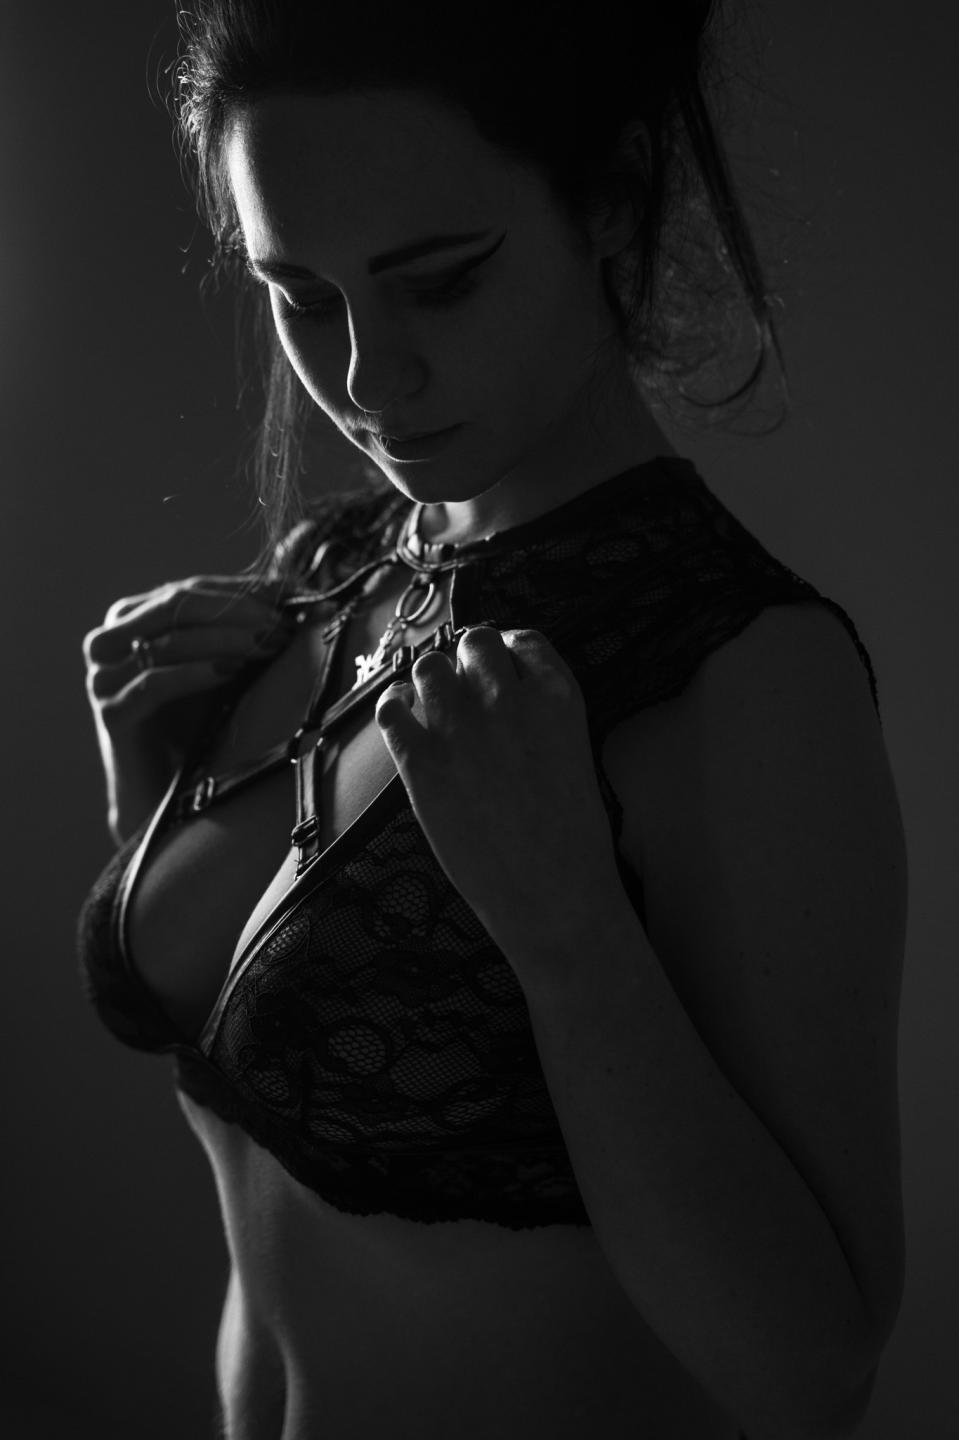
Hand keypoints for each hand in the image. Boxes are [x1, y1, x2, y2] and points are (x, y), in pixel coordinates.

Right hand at [82, 574, 294, 842]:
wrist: (168, 793)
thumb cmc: (198, 723)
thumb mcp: (225, 664)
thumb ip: (248, 626)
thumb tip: (306, 593)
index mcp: (131, 617)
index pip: (191, 589)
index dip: (243, 592)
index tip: (294, 600)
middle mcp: (108, 640)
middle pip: (178, 606)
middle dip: (237, 613)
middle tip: (282, 626)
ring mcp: (104, 676)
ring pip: (169, 640)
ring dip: (226, 640)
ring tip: (269, 646)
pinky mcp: (111, 711)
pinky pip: (155, 683)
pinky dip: (197, 673)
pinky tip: (231, 672)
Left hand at [374, 625, 622, 976]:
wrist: (553, 894)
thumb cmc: (571, 835)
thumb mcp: (575, 751)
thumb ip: (540, 711)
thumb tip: (499, 688)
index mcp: (556, 696)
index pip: (522, 641)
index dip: (506, 651)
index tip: (497, 668)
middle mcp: (507, 699)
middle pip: (474, 642)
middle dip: (467, 661)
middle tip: (464, 688)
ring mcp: (461, 728)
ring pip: (429, 667)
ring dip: (431, 681)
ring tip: (433, 705)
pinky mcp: (421, 762)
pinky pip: (391, 708)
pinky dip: (393, 705)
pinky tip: (401, 714)